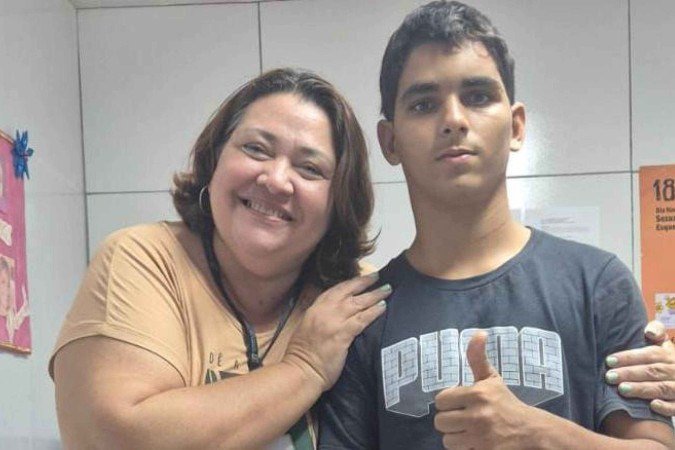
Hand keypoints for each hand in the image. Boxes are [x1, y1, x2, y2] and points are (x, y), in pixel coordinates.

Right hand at [282, 274, 388, 391]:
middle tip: (377, 276)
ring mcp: (333, 322)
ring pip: (358, 303)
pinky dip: (374, 311)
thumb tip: (337, 313)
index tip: (361, 277)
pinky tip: (383, 307)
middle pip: (348, 291)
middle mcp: (324, 311)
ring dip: (374, 295)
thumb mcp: (308, 328)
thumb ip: (321, 318)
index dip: (349, 283)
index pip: (335, 290)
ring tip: (387, 289)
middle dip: (363, 282)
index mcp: (314, 309)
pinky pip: (362, 319)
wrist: (301, 372)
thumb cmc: (303, 356)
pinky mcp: (343, 334)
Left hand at [434, 331, 538, 449]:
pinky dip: (465, 447)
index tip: (460, 403)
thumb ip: (478, 358)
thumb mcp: (492, 379)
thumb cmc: (506, 403)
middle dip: (450, 420)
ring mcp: (481, 437)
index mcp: (478, 394)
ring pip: (447, 439)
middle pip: (440, 421)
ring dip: (456, 436)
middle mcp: (478, 415)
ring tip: (469, 431)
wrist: (531, 431)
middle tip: (463, 418)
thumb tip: (479, 332)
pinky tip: (475, 442)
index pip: (441, 400)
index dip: (448, 402)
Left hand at [604, 320, 674, 415]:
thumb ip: (657, 332)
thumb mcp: (665, 345)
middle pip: (654, 371)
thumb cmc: (666, 362)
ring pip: (663, 388)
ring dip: (642, 389)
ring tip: (622, 389)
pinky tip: (652, 405)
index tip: (609, 361)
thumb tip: (649, 333)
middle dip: (630, 373)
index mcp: (671, 355)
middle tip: (609, 377)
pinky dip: (666, 407)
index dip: (629, 357)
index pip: (650, 354)